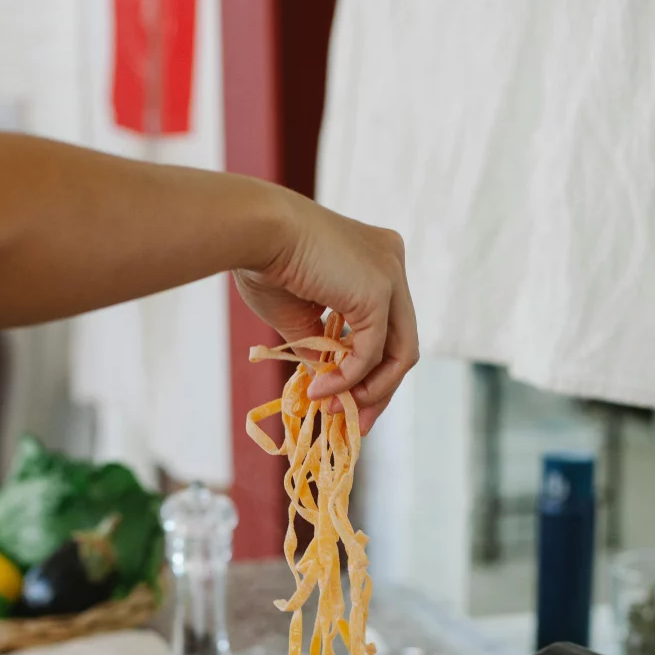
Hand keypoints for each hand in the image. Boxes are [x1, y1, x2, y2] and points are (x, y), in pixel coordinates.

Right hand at [234, 188, 418, 433]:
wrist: (254, 231)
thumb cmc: (263, 263)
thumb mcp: (298, 315)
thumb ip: (320, 347)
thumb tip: (327, 386)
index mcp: (375, 261)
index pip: (387, 328)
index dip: (371, 371)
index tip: (347, 402)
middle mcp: (392, 263)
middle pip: (400, 344)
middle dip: (378, 390)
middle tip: (355, 423)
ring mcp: (391, 275)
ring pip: (399, 353)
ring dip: (368, 390)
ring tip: (334, 410)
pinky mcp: (381, 291)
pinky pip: (372, 352)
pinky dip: (349, 379)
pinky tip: (322, 390)